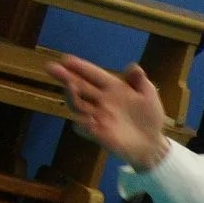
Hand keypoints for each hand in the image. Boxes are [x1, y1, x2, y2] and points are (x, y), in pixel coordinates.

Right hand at [46, 56, 170, 170]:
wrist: (152, 143)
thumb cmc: (149, 117)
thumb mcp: (149, 95)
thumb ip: (141, 82)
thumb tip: (133, 67)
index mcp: (113, 88)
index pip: (93, 75)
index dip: (81, 67)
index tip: (66, 59)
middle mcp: (101, 100)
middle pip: (79, 86)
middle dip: (65, 77)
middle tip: (51, 68)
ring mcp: (98, 117)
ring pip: (78, 105)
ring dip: (72, 96)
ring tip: (71, 87)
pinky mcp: (98, 133)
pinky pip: (84, 127)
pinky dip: (82, 122)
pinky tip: (85, 118)